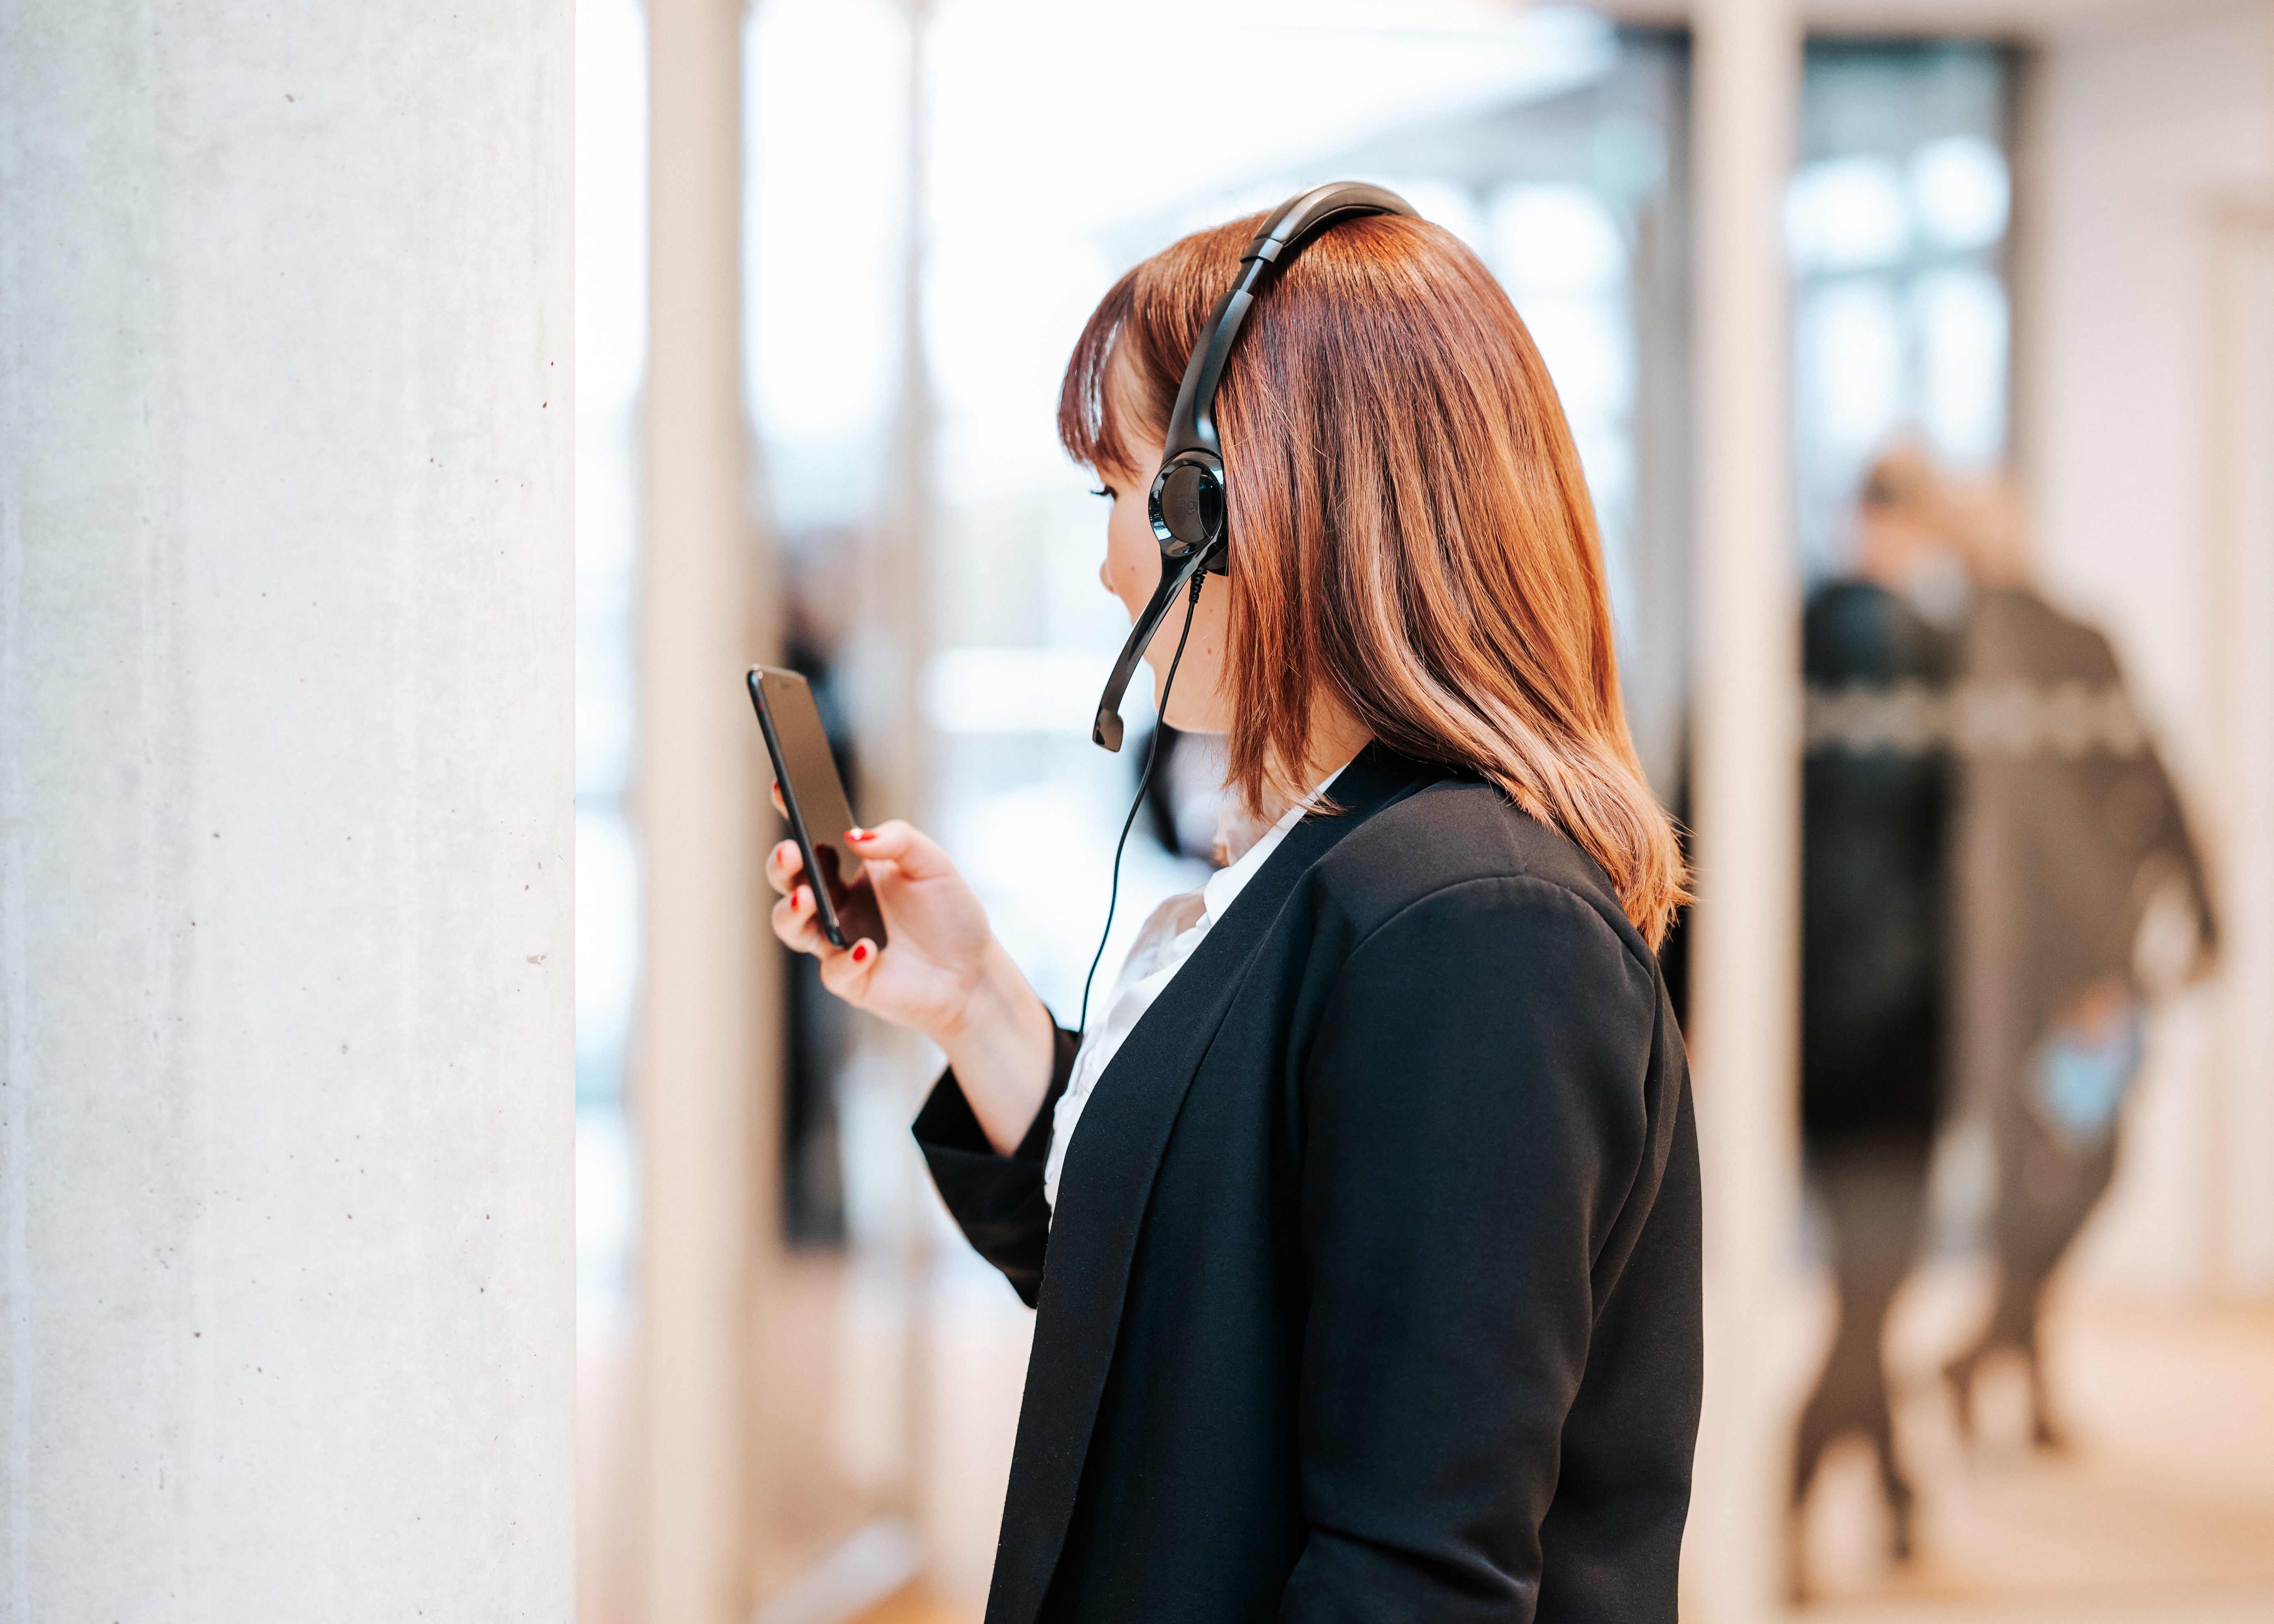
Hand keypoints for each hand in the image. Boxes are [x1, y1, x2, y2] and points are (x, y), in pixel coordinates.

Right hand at [766, 787, 1053, 1152]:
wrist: (973, 970)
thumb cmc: (949, 912)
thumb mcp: (932, 862)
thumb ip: (897, 839)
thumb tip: (853, 836)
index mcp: (847, 869)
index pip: (811, 837)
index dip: (792, 812)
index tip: (781, 787)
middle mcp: (834, 904)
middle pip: (788, 881)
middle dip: (782, 865)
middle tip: (791, 852)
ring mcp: (837, 942)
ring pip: (791, 927)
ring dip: (791, 912)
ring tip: (808, 899)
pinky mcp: (851, 979)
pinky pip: (833, 971)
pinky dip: (846, 959)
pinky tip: (868, 948)